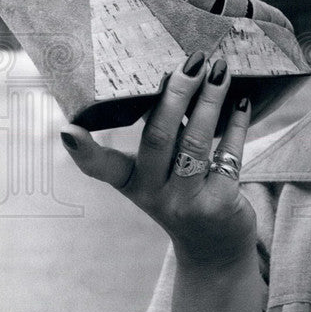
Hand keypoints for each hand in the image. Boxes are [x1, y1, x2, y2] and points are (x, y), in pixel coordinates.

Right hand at [59, 51, 256, 268]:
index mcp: (133, 182)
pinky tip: (243, 103)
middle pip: (159, 137)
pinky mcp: (218, 204)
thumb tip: (178, 77)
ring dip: (210, 102)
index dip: (84, 150)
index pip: (102, 168)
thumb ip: (165, 136)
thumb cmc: (187, 197)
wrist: (214, 250)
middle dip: (176, 94)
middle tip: (192, 61)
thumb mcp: (165, 173)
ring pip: (196, 143)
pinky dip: (237, 126)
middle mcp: (153, 194)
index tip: (67, 129)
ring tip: (221, 71)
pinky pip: (229, 156)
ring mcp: (185, 202)